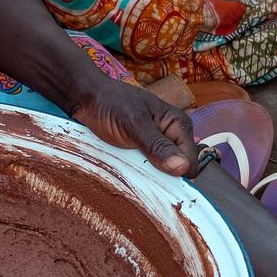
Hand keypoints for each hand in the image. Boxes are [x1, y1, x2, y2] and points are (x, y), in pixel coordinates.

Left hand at [69, 77, 197, 177]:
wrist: (86, 99)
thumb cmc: (111, 104)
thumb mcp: (133, 124)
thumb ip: (157, 145)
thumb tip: (183, 167)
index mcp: (179, 125)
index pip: (190, 163)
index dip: (177, 174)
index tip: (155, 177)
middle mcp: (172, 137)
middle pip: (177, 171)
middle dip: (161, 176)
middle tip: (137, 169)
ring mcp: (157, 146)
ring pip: (161, 174)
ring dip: (147, 176)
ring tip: (128, 167)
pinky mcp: (143, 152)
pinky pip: (146, 171)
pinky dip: (137, 173)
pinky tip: (124, 168)